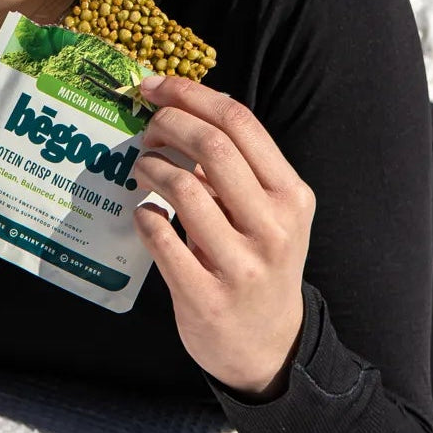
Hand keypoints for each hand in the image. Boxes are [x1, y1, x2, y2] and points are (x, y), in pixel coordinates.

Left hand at [131, 74, 315, 397]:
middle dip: (168, 126)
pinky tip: (144, 213)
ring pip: (184, 190)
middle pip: (214, 148)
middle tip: (146, 131)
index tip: (157, 87)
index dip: (192, 95)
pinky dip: (144, 216)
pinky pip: (161, 238)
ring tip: (141, 170)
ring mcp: (241, 264)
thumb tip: (178, 111)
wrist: (268, 345)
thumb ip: (236, 170)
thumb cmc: (258, 262)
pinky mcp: (205, 296)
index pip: (242, 123)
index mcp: (291, 195)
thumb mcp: (268, 214)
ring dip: (151, 169)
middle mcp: (273, 226)